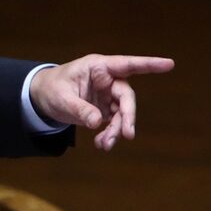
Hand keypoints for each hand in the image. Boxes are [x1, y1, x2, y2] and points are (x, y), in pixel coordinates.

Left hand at [29, 54, 174, 150]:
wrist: (41, 99)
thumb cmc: (50, 88)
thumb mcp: (60, 98)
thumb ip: (79, 108)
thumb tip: (97, 122)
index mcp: (98, 67)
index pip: (127, 65)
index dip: (148, 64)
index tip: (169, 64)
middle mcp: (107, 80)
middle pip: (126, 97)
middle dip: (127, 116)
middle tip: (127, 134)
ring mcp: (107, 95)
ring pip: (121, 113)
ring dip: (116, 130)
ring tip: (105, 145)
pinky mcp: (104, 109)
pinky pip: (113, 122)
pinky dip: (109, 134)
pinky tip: (102, 144)